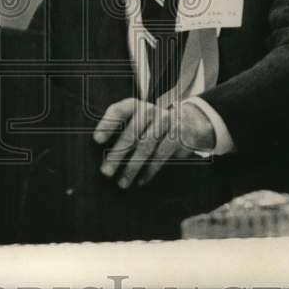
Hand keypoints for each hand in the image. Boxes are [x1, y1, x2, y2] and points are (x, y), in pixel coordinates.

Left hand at [92, 99, 216, 188]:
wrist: (191, 121)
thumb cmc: (155, 124)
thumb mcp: (141, 119)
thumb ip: (124, 128)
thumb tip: (103, 151)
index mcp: (137, 105)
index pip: (120, 110)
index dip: (108, 123)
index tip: (97, 139)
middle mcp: (151, 111)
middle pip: (131, 133)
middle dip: (117, 154)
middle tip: (106, 171)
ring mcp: (166, 123)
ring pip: (145, 147)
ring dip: (132, 167)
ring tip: (122, 182)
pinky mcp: (178, 136)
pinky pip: (161, 156)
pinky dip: (149, 170)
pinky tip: (141, 180)